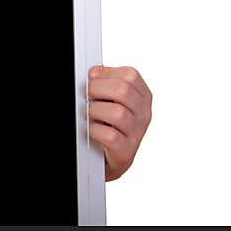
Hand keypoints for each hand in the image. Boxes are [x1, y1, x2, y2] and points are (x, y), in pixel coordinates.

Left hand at [88, 65, 151, 180]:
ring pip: (117, 113)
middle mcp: (143, 114)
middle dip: (97, 90)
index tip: (92, 80)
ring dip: (95, 111)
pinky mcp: (125, 152)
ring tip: (89, 115)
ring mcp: (137, 134)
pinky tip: (91, 130)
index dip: (106, 74)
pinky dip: (95, 131)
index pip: (130, 75)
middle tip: (87, 97)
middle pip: (124, 91)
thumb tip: (94, 73)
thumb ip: (104, 82)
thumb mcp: (108, 99)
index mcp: (142, 96)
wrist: (102, 158)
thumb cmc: (105, 124)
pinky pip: (110, 136)